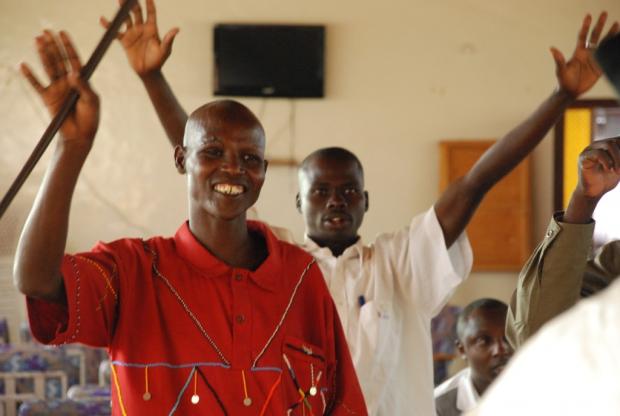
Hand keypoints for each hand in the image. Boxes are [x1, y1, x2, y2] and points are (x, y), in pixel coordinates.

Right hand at [20, 30, 99, 147]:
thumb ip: (83, 87)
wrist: (80, 135)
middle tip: (45, 31)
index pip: (74, 59)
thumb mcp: (92, 101)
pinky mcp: (47, 98)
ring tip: (37, 40)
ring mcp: (57, 88)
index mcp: (81, 80)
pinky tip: (23, 65)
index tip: (62, 33)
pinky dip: (30, 76)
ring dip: (43, 54)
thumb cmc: (90, 118)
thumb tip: (72, 73)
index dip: (68, 46)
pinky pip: (37, 85)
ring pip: (48, 67)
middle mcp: (68, 82)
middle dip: (53, 45)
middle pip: (59, 60)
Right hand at [101, 0, 178, 76]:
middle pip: (137, 12)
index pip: (151, 13)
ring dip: (122, 10)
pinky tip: (102, 20)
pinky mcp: (124, 40)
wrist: (148, 72)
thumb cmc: (158, 61)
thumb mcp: (165, 50)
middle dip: (133, 3)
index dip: (150, 4)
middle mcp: (142, 28)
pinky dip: (109, 25)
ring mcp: (132, 33)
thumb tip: (177, 29)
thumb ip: (168, 39)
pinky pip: (115, 31)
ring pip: (126, 18)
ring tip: (119, 0)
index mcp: (152, 29)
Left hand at [551, 12, 618, 97]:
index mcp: (578, 52)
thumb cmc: (563, 81)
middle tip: (604, 13)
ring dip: (610, 34)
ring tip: (616, 23)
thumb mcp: (561, 70)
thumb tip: (551, 49)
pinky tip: (618, 41)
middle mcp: (587, 53)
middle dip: (599, 25)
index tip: (588, 16)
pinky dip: (613, 49)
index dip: (585, 26)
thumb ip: (559, 60)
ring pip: (604, 44)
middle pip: (595, 36)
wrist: (570, 92)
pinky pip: (608, 56)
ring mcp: (595, 59)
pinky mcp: (600, 67)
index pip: (583, 36)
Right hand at [576, 137, 619, 199]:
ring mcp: (589, 150)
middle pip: (615, 141)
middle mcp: (597, 145)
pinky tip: (608, 170)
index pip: (619, 140)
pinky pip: (598, 153)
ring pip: (608, 144)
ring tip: (617, 172)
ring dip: (617, 158)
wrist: (592, 193)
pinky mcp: (583, 157)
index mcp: (605, 146)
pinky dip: (607, 161)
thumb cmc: (606, 180)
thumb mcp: (619, 167)